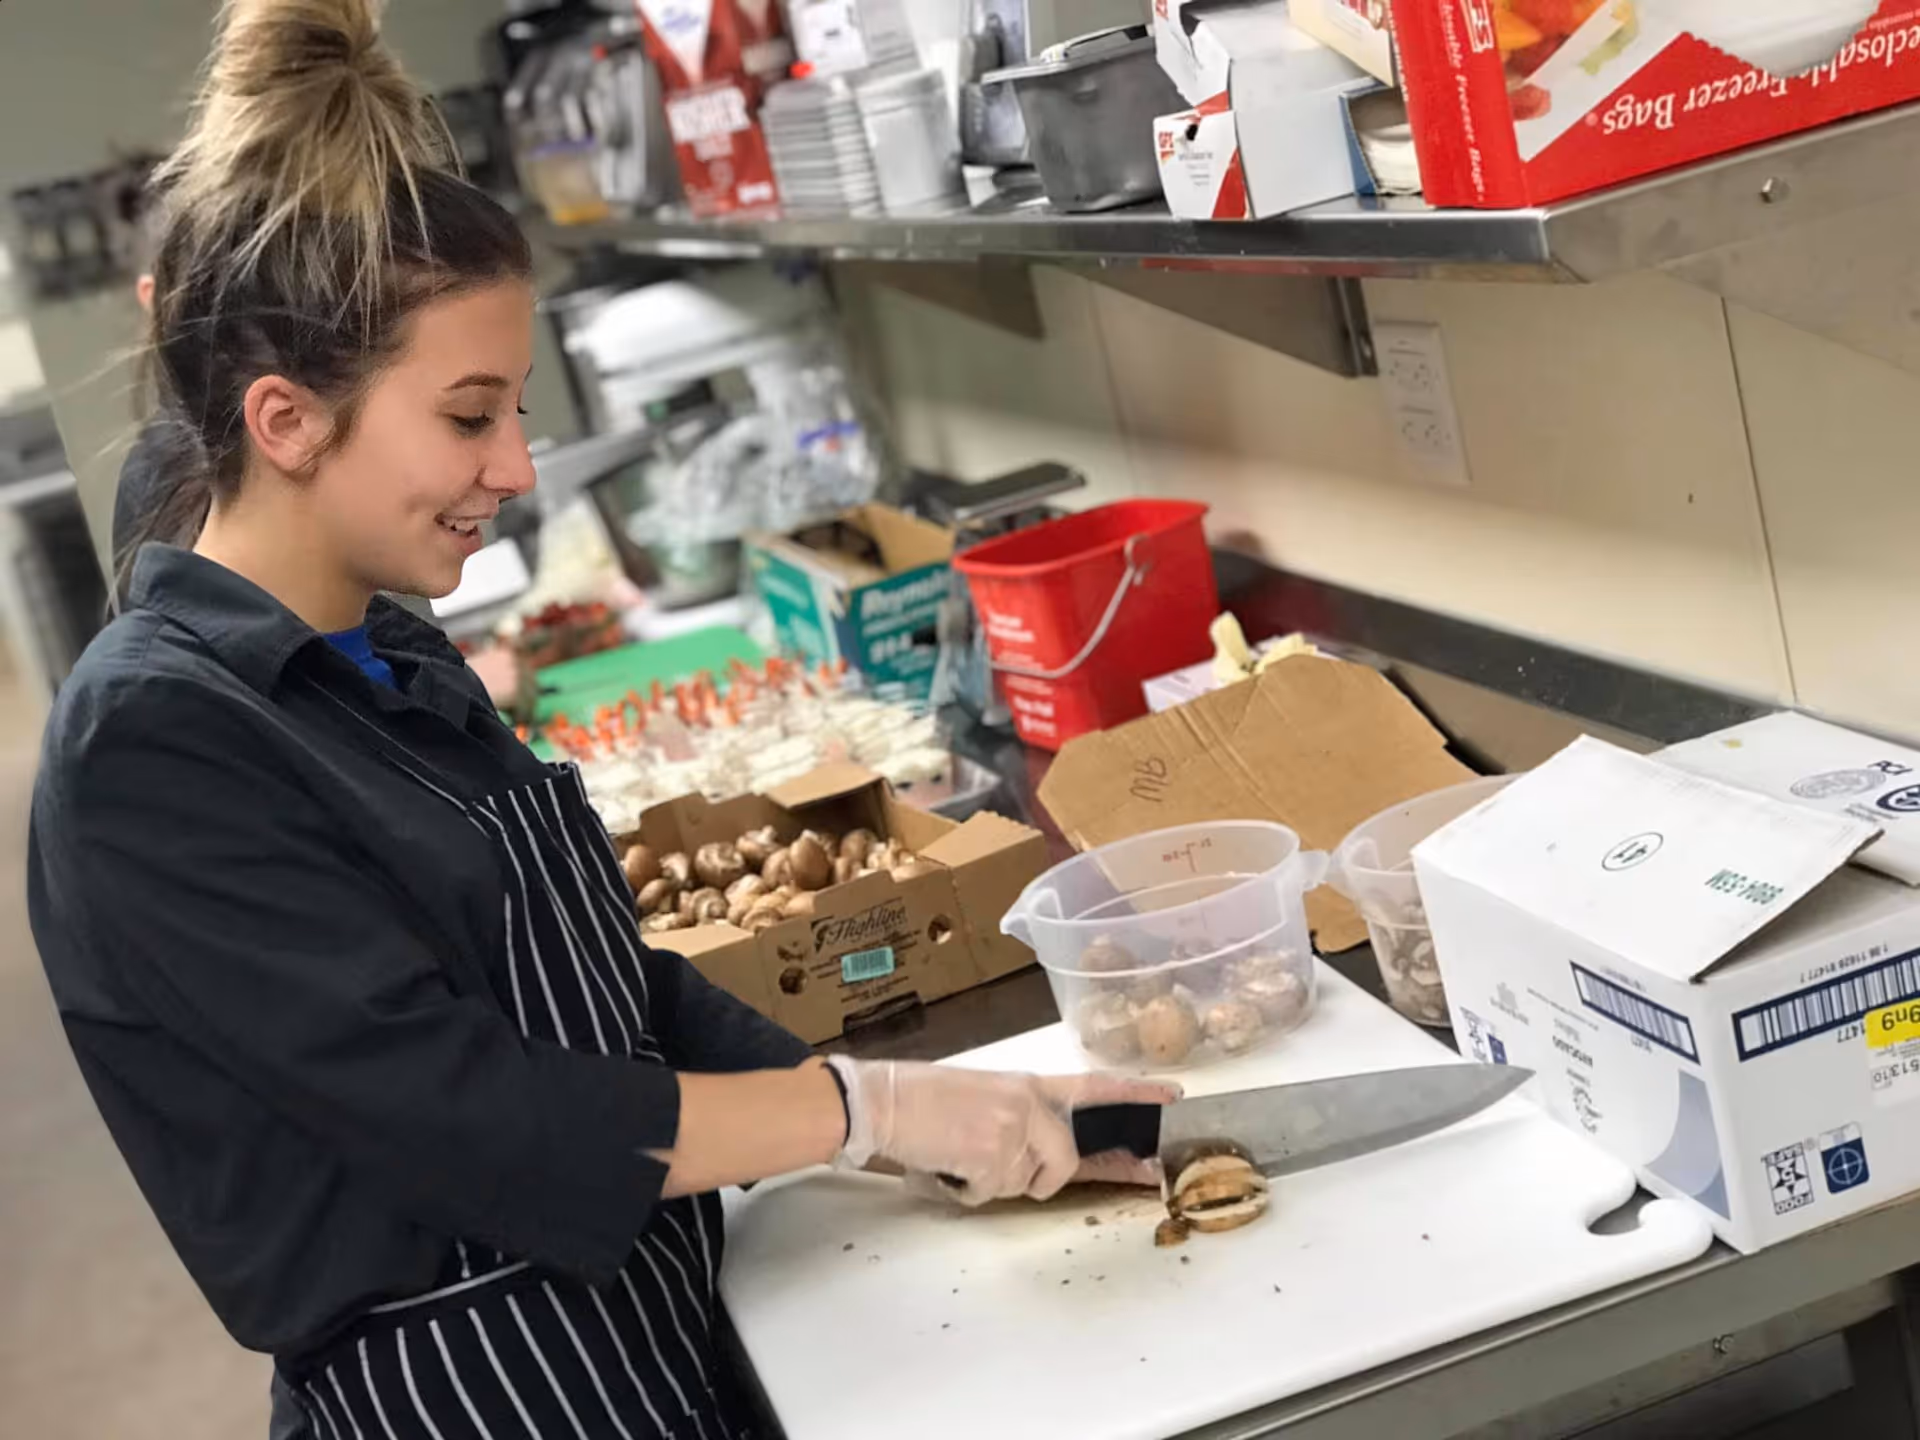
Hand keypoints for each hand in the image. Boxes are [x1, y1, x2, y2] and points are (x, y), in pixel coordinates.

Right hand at [829, 1058, 1179, 1204]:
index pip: (1095, 1085)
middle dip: (1042, 1177)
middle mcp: (1029, 1102)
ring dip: (991, 1182)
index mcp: (1028, 1083)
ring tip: (956, 1152)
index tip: (1174, 1098)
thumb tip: (1041, 1158)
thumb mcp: (983, 1096)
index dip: (1136, 1093)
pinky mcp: (995, 1155)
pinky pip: (994, 1193)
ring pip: (1027, 1183)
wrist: (882, 1101)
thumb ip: (1021, 1119)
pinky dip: (967, 1190)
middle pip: (1066, 1158)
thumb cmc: (921, 1099)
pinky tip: (946, 1161)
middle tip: (992, 1162)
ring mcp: (1014, 1128)